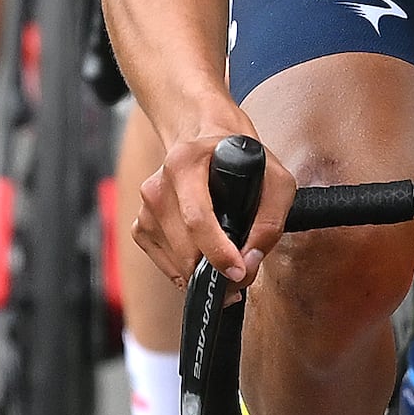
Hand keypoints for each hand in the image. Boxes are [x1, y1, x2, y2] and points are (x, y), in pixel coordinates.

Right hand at [137, 107, 269, 293]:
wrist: (201, 140)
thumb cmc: (236, 159)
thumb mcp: (273, 178)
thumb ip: (271, 220)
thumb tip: (250, 259)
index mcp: (184, 164)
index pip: (197, 218)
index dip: (218, 252)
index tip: (238, 271)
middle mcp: (158, 186)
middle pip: (186, 249)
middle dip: (216, 271)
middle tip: (241, 274)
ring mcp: (145, 208)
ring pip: (176, 263)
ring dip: (203, 273)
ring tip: (225, 261)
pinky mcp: (140, 226)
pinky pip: (165, 264)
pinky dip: (187, 268)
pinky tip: (203, 252)